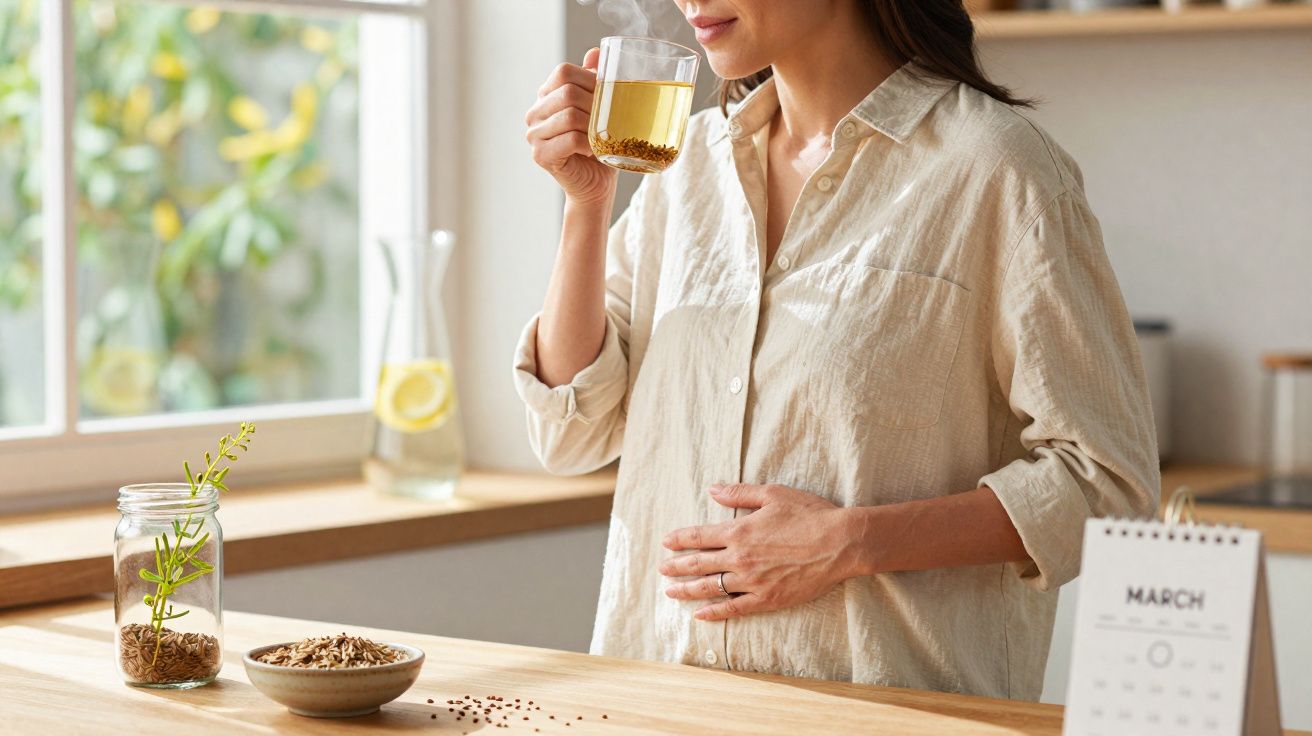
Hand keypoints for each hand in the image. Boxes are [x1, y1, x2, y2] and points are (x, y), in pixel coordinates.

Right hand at [524, 48, 616, 205]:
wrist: (596, 184)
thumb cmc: (600, 146)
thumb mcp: (601, 109)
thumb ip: (595, 81)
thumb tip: (595, 52)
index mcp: (546, 96)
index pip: (563, 72)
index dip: (590, 79)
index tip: (609, 95)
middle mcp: (534, 113)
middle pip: (567, 92)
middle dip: (595, 103)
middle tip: (612, 118)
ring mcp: (534, 135)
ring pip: (569, 116)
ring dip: (594, 125)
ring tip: (604, 135)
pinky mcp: (541, 155)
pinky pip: (569, 139)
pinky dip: (588, 143)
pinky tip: (595, 150)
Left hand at [659, 484, 862, 621]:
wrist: (840, 543)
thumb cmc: (810, 515)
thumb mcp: (773, 494)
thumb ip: (739, 493)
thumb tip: (712, 489)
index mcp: (739, 530)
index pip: (699, 536)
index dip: (679, 539)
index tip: (665, 542)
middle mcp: (739, 557)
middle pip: (698, 564)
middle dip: (676, 566)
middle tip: (661, 570)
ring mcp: (752, 581)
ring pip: (711, 587)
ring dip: (688, 590)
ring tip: (671, 592)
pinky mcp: (766, 599)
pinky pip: (733, 608)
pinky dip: (714, 612)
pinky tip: (700, 615)